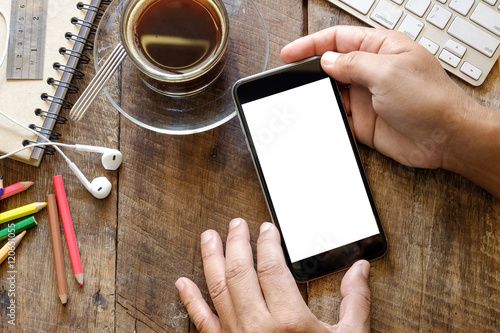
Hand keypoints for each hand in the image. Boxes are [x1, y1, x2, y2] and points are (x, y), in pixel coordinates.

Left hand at [176, 218, 371, 331]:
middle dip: (236, 242)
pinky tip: (183, 283)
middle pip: (240, 271)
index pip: (271, 266)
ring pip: (218, 288)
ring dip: (211, 259)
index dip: (267, 242)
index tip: (267, 228)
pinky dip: (190, 300)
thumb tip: (360, 269)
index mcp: (289, 321)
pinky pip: (201, 322)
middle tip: (235, 224)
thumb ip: (355, 301)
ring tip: (208, 237)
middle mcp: (258, 326)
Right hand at [281, 26, 474, 169]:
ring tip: (303, 99)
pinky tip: (320, 117)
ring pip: (332, 92)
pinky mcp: (364, 121)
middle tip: (290, 77)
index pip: (338, 39)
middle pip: (332, 65)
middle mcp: (372, 71)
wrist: (446, 138)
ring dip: (318, 95)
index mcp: (381, 48)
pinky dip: (327, 117)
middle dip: (310, 70)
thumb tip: (327, 60)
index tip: (290, 54)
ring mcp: (367, 97)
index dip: (311, 44)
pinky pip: (338, 116)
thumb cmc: (431, 99)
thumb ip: (353, 64)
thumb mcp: (388, 72)